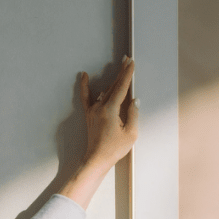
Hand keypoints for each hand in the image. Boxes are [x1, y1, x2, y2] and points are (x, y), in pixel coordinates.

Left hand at [59, 57, 138, 209]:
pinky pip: (86, 97)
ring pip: (105, 91)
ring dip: (113, 79)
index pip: (122, 88)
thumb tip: (135, 100)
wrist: (97, 159)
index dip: (127, 74)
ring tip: (119, 69)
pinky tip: (84, 75)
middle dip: (121, 73)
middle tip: (127, 59)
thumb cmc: (114, 149)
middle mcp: (100, 107)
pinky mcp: (90, 115)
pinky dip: (84, 86)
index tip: (131, 63)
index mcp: (111, 110)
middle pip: (113, 86)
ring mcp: (93, 110)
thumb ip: (132, 114)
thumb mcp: (130, 133)